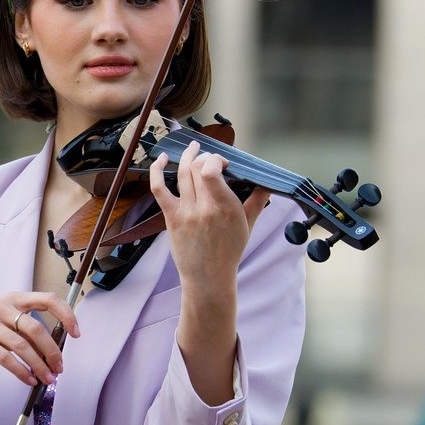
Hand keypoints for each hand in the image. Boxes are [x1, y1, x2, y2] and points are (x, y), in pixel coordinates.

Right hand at [0, 292, 80, 387]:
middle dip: (52, 352)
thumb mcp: (3, 318)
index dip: (66, 315)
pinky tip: (29, 380)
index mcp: (14, 299)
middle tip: (60, 368)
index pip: (48, 299)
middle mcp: (2, 307)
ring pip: (22, 347)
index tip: (76, 333)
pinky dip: (21, 372)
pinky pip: (6, 358)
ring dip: (39, 366)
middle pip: (36, 329)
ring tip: (48, 379)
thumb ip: (25, 327)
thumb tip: (54, 350)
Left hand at [149, 141, 268, 291]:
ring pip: (182, 173)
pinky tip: (163, 159)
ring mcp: (186, 213)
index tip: (223, 163)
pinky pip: (159, 189)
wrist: (208, 277)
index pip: (211, 171)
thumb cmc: (229, 251)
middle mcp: (204, 209)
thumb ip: (258, 201)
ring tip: (192, 148)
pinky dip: (157, 170)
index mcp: (226, 208)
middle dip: (204, 157)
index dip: (216, 159)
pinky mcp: (172, 218)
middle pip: (197, 168)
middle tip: (210, 159)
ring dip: (186, 156)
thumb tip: (267, 182)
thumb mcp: (248, 225)